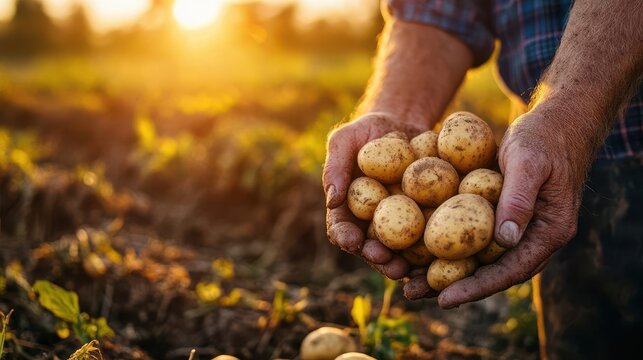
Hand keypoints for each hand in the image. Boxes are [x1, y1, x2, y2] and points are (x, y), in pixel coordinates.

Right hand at [323, 112, 427, 279]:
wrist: (403, 124)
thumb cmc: (366, 132)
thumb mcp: (344, 141)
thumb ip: (335, 167)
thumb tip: (332, 200)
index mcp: (349, 209)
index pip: (342, 228)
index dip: (346, 238)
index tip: (352, 242)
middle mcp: (372, 222)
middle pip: (372, 247)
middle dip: (378, 259)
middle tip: (387, 263)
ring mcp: (399, 223)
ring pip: (400, 250)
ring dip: (405, 263)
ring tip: (413, 269)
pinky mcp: (425, 218)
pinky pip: (429, 235)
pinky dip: (433, 248)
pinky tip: (441, 255)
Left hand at [421, 111, 588, 307]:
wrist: (557, 118)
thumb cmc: (545, 135)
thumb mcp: (529, 162)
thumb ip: (518, 199)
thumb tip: (503, 240)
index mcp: (550, 231)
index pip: (511, 270)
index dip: (476, 287)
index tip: (443, 298)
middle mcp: (534, 236)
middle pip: (491, 272)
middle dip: (452, 286)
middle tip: (412, 292)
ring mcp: (518, 226)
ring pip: (480, 257)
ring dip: (446, 269)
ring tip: (408, 279)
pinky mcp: (503, 214)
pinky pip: (474, 235)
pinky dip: (449, 244)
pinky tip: (418, 248)